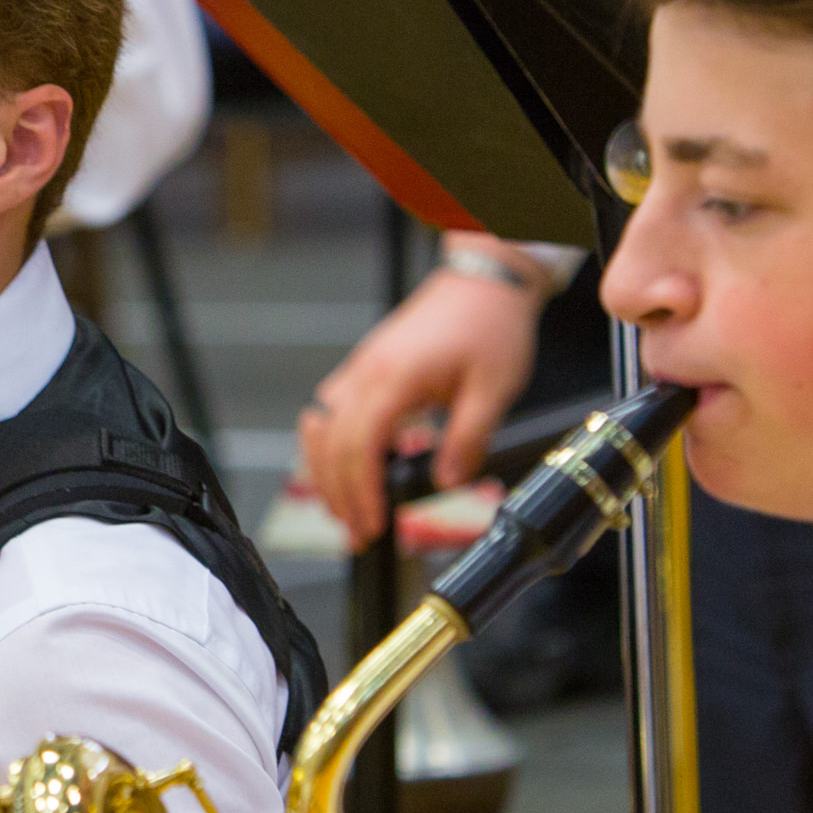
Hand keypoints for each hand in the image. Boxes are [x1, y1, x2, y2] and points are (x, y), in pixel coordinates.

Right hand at [297, 245, 546, 550]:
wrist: (485, 280)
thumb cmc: (491, 326)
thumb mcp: (494, 389)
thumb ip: (468, 439)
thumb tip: (448, 483)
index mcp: (395, 378)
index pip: (359, 445)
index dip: (360, 491)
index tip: (371, 524)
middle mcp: (367, 372)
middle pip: (329, 444)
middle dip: (337, 494)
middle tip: (357, 532)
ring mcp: (360, 368)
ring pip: (318, 427)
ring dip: (325, 471)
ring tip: (344, 509)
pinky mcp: (364, 367)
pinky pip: (328, 411)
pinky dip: (329, 446)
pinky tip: (350, 468)